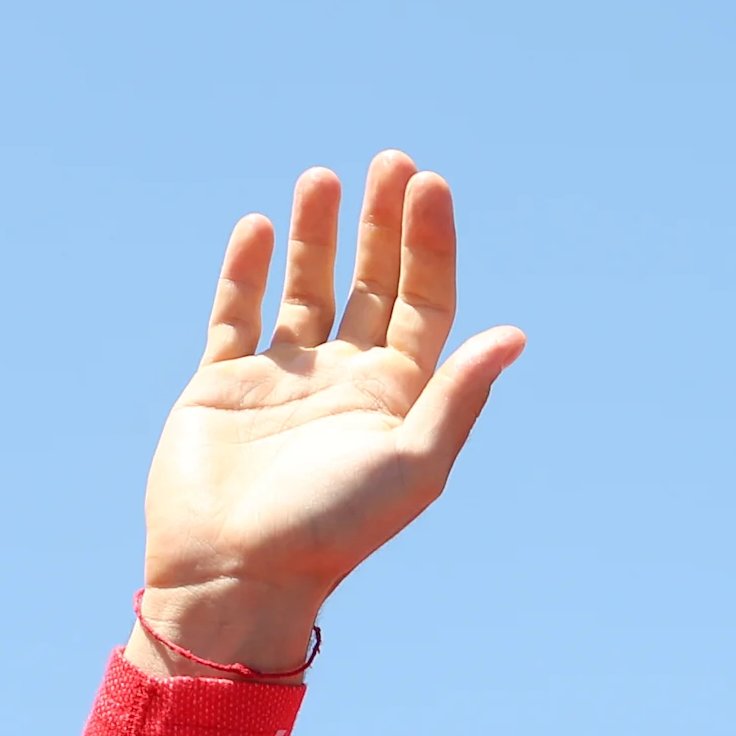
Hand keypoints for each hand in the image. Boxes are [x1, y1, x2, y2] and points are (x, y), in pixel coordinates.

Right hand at [134, 152, 527, 675]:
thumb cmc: (333, 530)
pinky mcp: (221, 385)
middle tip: (390, 161)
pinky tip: (262, 226)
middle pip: (372, 283)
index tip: (429, 185)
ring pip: (305, 289)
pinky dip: (248, 270)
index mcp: (397, 397)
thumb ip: (457, 396)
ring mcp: (283, 379)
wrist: (235, 575)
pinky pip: (237, 314)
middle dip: (382, 224)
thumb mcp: (412, 464)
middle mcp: (344, 380)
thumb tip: (513, 335)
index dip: (430, 244)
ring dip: (317, 235)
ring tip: (323, 177)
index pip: (423, 302)